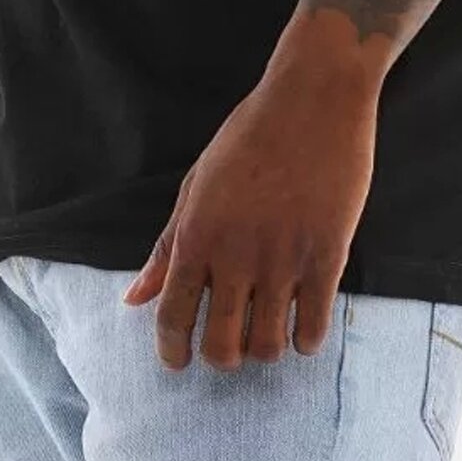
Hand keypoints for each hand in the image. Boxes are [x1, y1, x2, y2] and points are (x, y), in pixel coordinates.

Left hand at [120, 58, 378, 370]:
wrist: (314, 98)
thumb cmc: (250, 135)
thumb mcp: (197, 183)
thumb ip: (167, 245)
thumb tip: (134, 297)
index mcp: (197, 234)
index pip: (173, 317)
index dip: (172, 351)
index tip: (177, 361)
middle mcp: (236, 255)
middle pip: (221, 347)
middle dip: (221, 357)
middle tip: (228, 344)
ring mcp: (284, 259)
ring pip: (267, 346)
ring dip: (263, 349)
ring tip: (266, 330)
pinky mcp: (327, 257)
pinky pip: (312, 327)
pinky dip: (304, 339)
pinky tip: (302, 324)